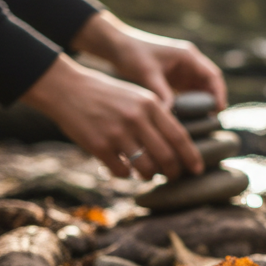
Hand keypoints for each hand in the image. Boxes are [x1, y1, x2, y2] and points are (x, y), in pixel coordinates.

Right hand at [20, 55, 203, 180]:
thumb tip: (177, 146)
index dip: (191, 156)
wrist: (67, 88)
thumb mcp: (138, 97)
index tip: (198, 169)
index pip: (179, 136)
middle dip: (174, 172)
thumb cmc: (107, 95)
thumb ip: (157, 117)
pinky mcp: (99, 145)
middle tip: (175, 177)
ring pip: (146, 167)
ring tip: (148, 173)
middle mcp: (137, 118)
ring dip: (150, 175)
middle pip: (166, 156)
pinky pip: (121, 171)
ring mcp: (117, 132)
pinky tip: (124, 169)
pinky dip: (126, 175)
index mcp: (151, 105)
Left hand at [72, 10, 227, 109]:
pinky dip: (190, 104)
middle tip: (211, 121)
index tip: (218, 110)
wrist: (117, 47)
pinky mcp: (175, 78)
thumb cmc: (132, 54)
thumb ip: (161, 93)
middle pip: (210, 84)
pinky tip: (187, 117)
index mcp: (188, 56)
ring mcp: (183, 70)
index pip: (213, 75)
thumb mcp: (148, 74)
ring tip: (201, 122)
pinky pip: (189, 92)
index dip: (219, 93)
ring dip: (202, 104)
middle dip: (213, 101)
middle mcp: (189, 62)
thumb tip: (170, 116)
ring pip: (201, 90)